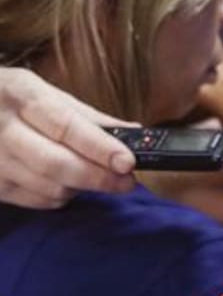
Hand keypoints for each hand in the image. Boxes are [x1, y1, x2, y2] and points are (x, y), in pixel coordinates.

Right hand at [0, 68, 134, 207]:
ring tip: (98, 178)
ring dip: (82, 187)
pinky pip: (36, 201)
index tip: (128, 162)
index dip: (99, 147)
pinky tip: (69, 184)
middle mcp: (0, 128)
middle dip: (98, 177)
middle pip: (55, 163)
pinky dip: (61, 196)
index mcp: (21, 95)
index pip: (65, 126)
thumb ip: (90, 117)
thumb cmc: (14, 101)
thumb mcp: (47, 95)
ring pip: (48, 187)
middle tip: (127, 182)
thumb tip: (135, 133)